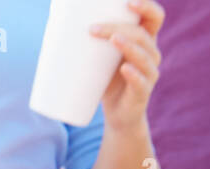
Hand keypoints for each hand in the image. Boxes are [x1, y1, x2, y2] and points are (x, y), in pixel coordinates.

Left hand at [92, 0, 163, 130]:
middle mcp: (151, 54)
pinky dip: (133, 74)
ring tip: (112, 39)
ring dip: (128, 45)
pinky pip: (141, 81)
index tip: (129, 1)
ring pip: (144, 56)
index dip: (147, 6)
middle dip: (120, 27)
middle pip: (142, 34)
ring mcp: (149, 74)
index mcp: (145, 41)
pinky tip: (125, 69)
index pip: (154, 17)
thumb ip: (90, 41)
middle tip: (94, 28)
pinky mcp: (143, 93)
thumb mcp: (100, 58)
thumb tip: (55, 21)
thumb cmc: (108, 81)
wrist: (118, 116)